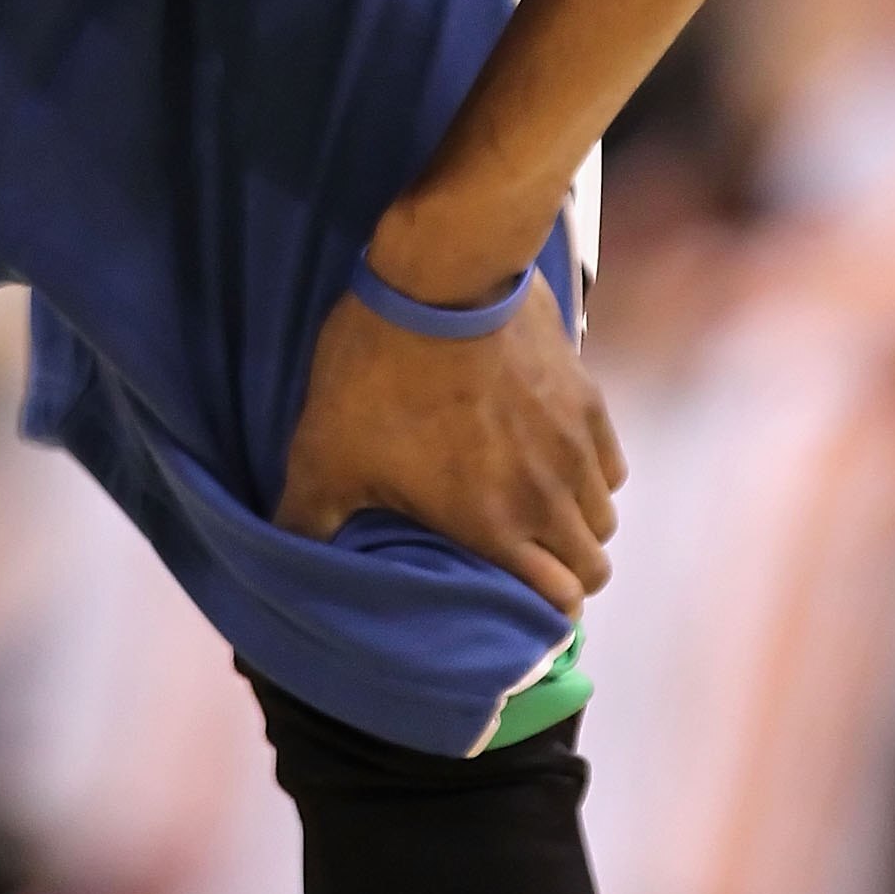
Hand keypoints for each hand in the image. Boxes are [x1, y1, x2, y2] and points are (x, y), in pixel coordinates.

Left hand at [275, 270, 624, 615]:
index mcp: (495, 527)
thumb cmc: (380, 374)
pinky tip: (559, 459)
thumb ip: (310, 517)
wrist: (441, 281)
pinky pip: (610, 461)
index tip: (516, 603)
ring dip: (579, 521)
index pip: (558, 603)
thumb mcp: (325, 453)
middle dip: (567, 572)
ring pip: (604, 513)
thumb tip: (284, 553)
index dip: (543, 612)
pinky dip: (592, 472)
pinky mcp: (587, 397)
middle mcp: (549, 497)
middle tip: (529, 557)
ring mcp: (575, 446)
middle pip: (592, 565)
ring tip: (542, 509)